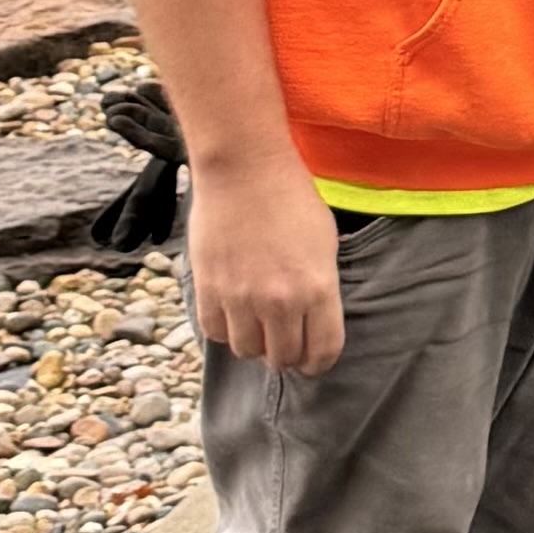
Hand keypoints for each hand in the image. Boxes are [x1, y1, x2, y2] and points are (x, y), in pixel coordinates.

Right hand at [186, 144, 344, 373]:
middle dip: (286, 354)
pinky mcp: (208, 289)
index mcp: (318, 288)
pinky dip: (224, 328)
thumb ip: (320, 288)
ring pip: (247, 350)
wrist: (244, 169)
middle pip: (283, 358)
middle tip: (283, 340)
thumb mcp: (325, 244)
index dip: (318, 363)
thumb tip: (310, 323)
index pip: (322, 352)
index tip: (313, 361)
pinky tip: (232, 311)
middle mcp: (280, 301)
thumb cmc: (291, 199)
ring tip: (256, 323)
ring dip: (254, 342)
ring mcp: (240, 298)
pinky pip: (215, 333)